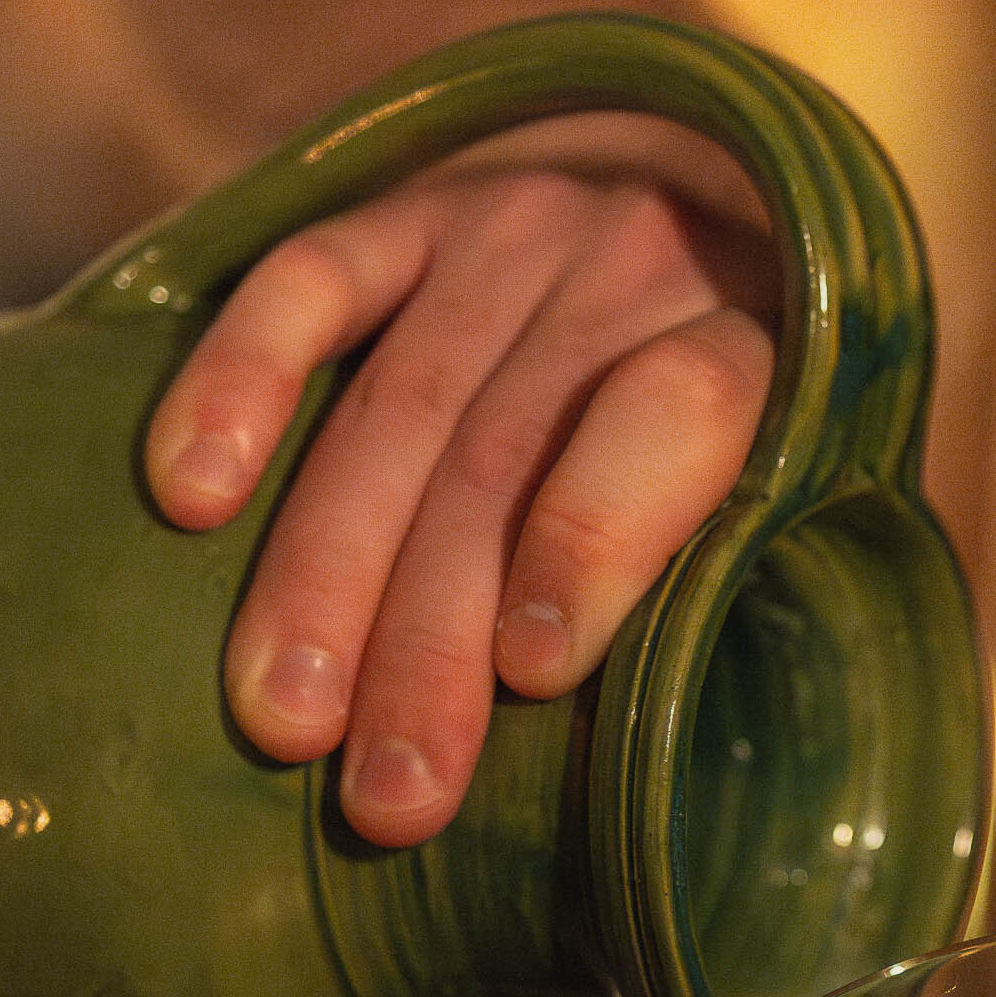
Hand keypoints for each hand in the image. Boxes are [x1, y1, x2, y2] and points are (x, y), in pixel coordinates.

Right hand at [145, 114, 777, 843]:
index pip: (679, 409)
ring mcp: (514, 225)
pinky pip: (310, 281)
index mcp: (772, 336)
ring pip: (400, 405)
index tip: (530, 670)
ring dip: (326, 571)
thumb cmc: (768, 420)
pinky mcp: (411, 205)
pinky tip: (190, 495)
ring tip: (281, 718)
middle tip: (383, 794)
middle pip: (511, 451)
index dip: (597, 535)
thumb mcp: (804, 482)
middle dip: (430, 635)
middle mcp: (638, 259)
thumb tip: (625, 779)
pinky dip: (241, 383)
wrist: (733, 202)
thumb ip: (736, 577)